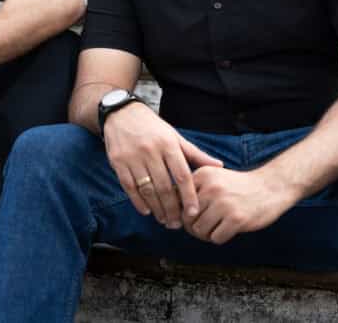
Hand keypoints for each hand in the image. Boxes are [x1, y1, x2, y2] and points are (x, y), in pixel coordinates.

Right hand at [103, 103, 222, 228]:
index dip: (189, 196)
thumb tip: (220, 166)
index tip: (193, 213)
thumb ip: (195, 154)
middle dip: (172, 209)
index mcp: (168, 144)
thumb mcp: (175, 137)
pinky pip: (129, 187)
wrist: (122, 113)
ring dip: (156, 208)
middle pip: (164, 186)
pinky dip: (138, 202)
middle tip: (177, 224)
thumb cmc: (153, 127)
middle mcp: (150, 151)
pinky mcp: (117, 162)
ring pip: (147, 189)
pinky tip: (147, 211)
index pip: (182, 175)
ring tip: (164, 220)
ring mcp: (132, 157)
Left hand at [184, 166, 295, 244]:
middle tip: (202, 227)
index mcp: (203, 175)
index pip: (177, 200)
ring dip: (205, 234)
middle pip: (186, 218)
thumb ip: (193, 190)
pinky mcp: (236, 219)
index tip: (185, 219)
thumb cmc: (238, 186)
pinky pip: (215, 238)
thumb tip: (170, 212)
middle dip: (192, 227)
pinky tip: (227, 230)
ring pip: (199, 230)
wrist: (270, 187)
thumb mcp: (214, 178)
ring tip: (215, 229)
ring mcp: (224, 203)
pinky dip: (219, 238)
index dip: (180, 213)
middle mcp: (211, 188)